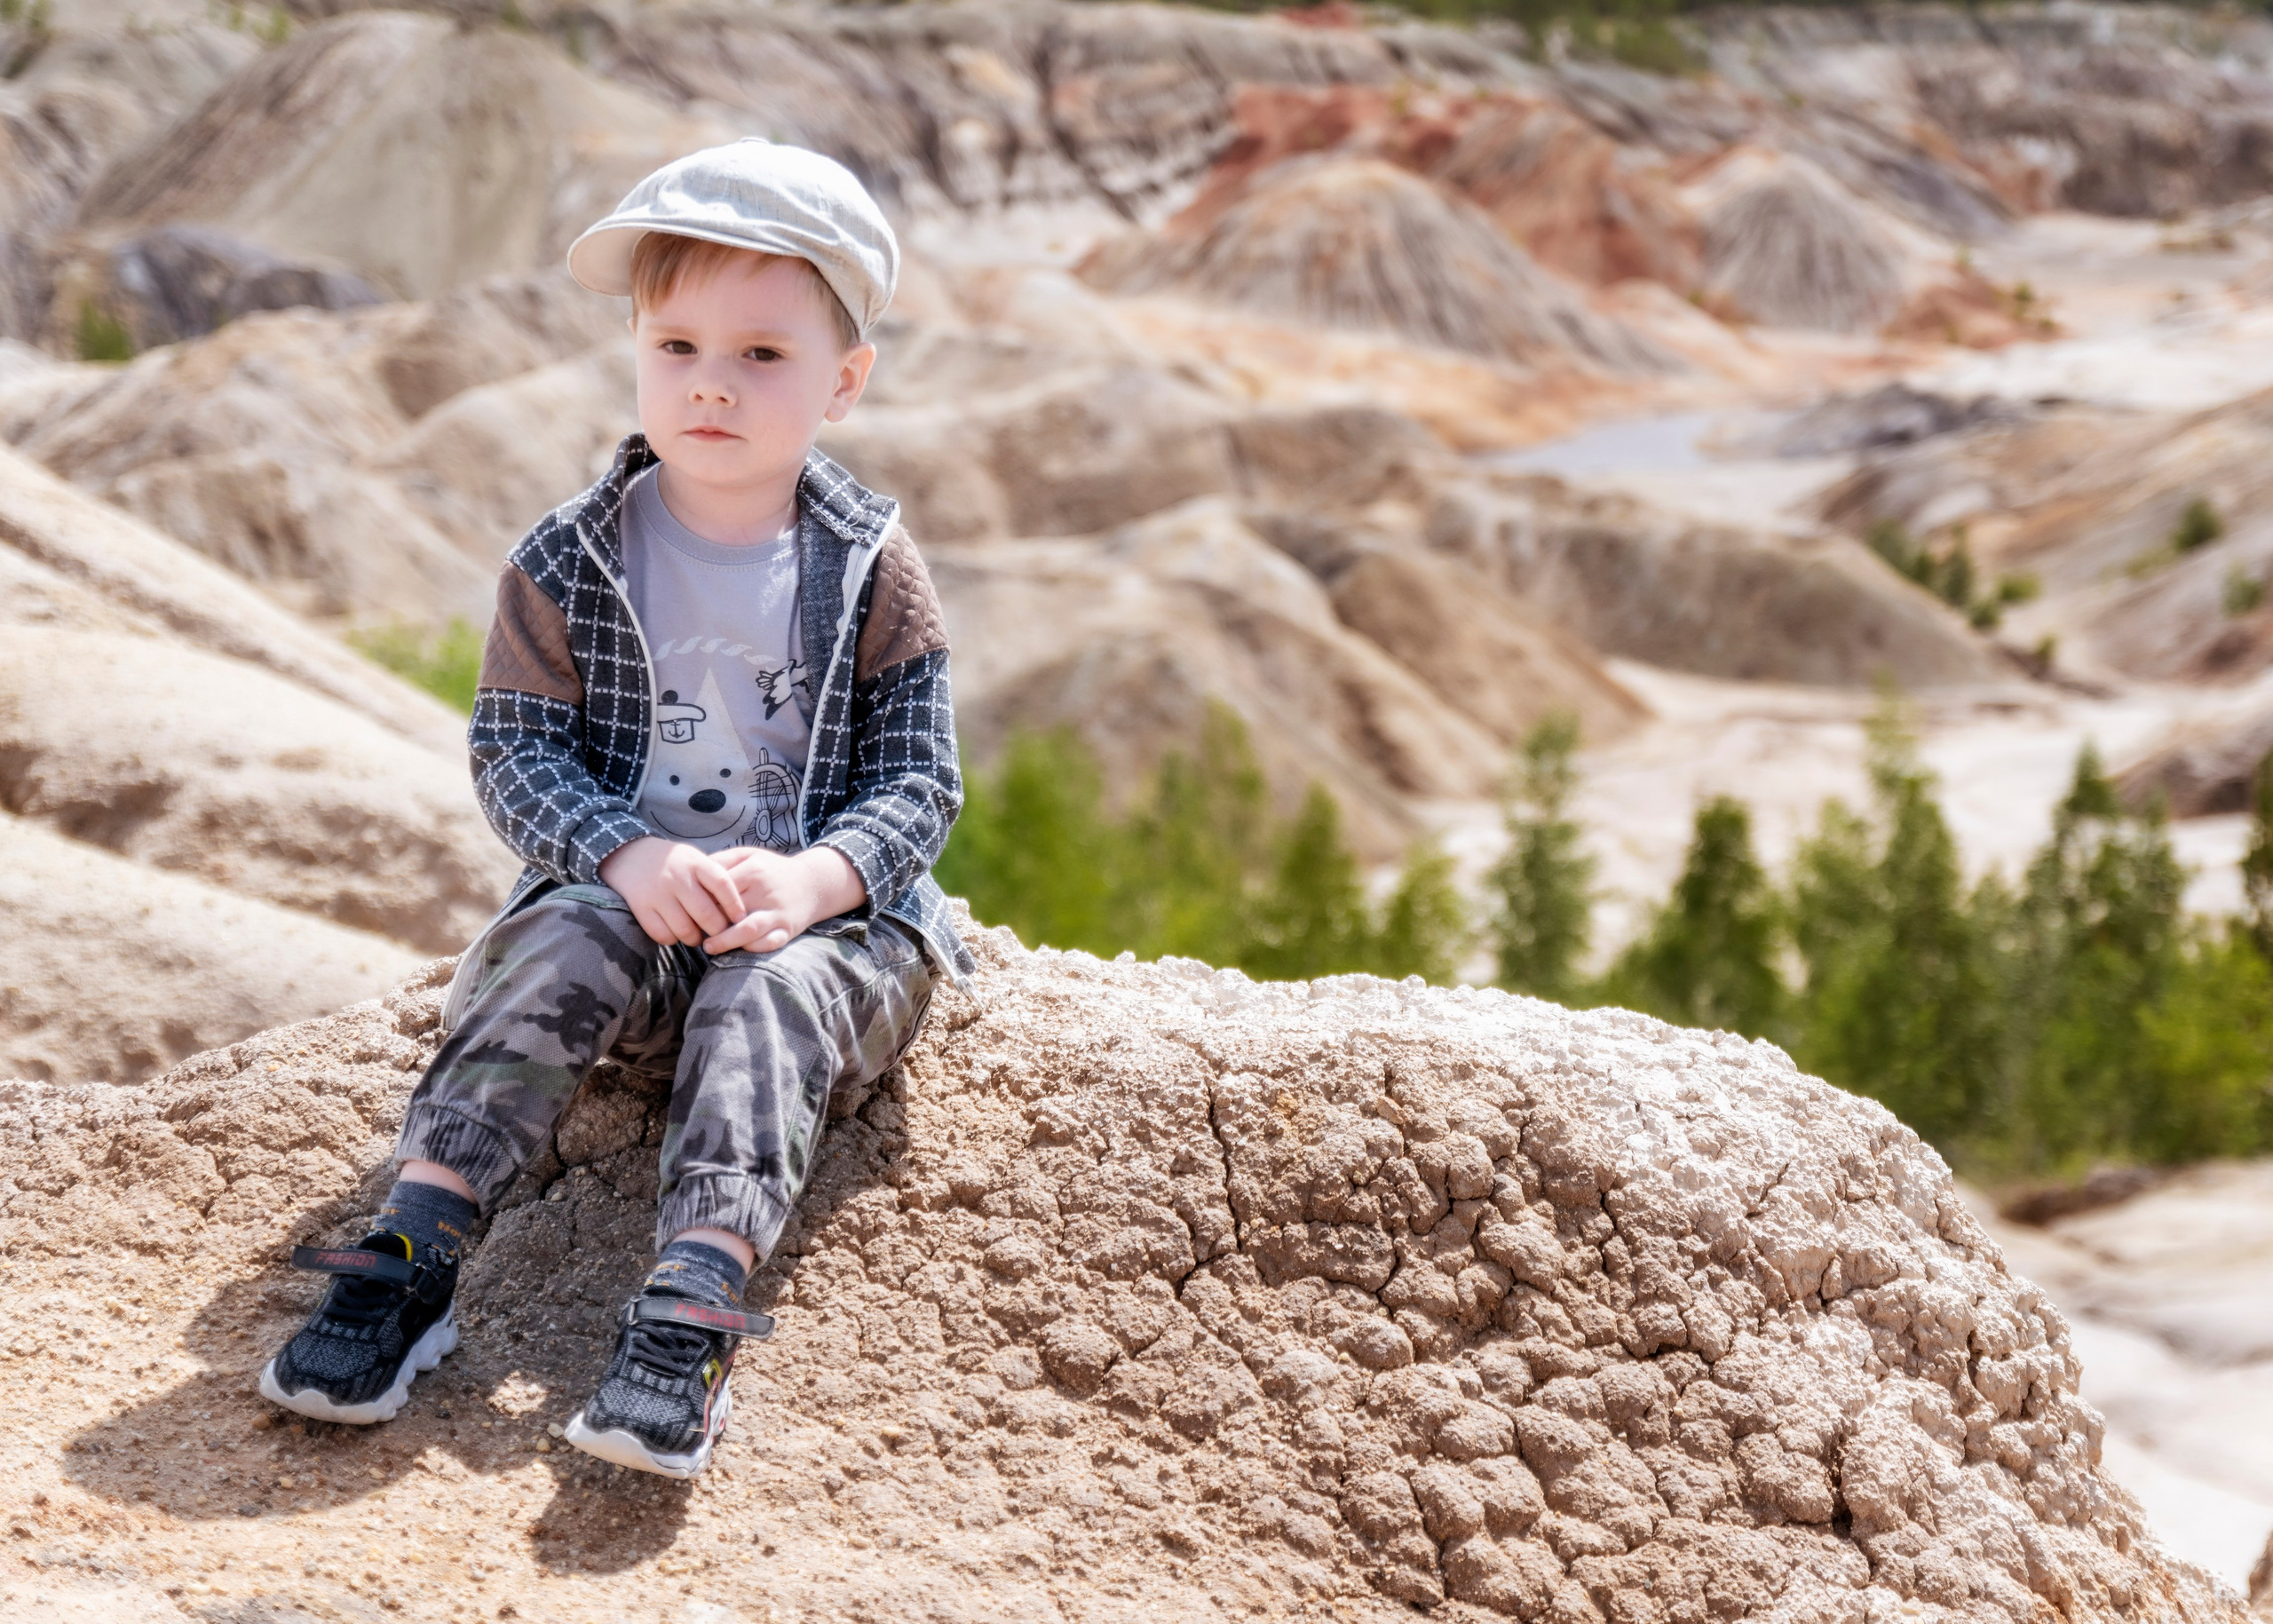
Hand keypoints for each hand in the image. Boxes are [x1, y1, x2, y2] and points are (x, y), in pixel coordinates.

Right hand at [598, 836, 745, 946]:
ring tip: (697, 936)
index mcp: (695, 863)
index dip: (735, 905)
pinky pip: (662, 935)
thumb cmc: (674, 863)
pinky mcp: (640, 907)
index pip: (723, 884)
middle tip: (719, 934)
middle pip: (706, 914)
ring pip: (685, 930)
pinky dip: (672, 939)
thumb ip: (714, 879)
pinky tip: (675, 933)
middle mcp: (677, 877)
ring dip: (695, 939)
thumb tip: (738, 911)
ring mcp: (658, 893)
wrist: (630, 854)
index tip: (741, 919)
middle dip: (717, 930)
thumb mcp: (695, 859)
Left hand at [703, 845, 866, 954]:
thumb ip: (723, 860)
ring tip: (709, 947)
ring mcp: (778, 912)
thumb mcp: (750, 855)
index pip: (720, 887)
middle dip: (709, 923)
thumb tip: (694, 872)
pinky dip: (752, 949)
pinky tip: (737, 950)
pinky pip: (769, 943)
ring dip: (726, 942)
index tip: (689, 907)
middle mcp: (766, 891)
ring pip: (749, 930)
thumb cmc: (773, 870)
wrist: (813, 883)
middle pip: (731, 910)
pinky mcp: (788, 930)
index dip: (701, 900)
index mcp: (754, 870)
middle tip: (693, 930)